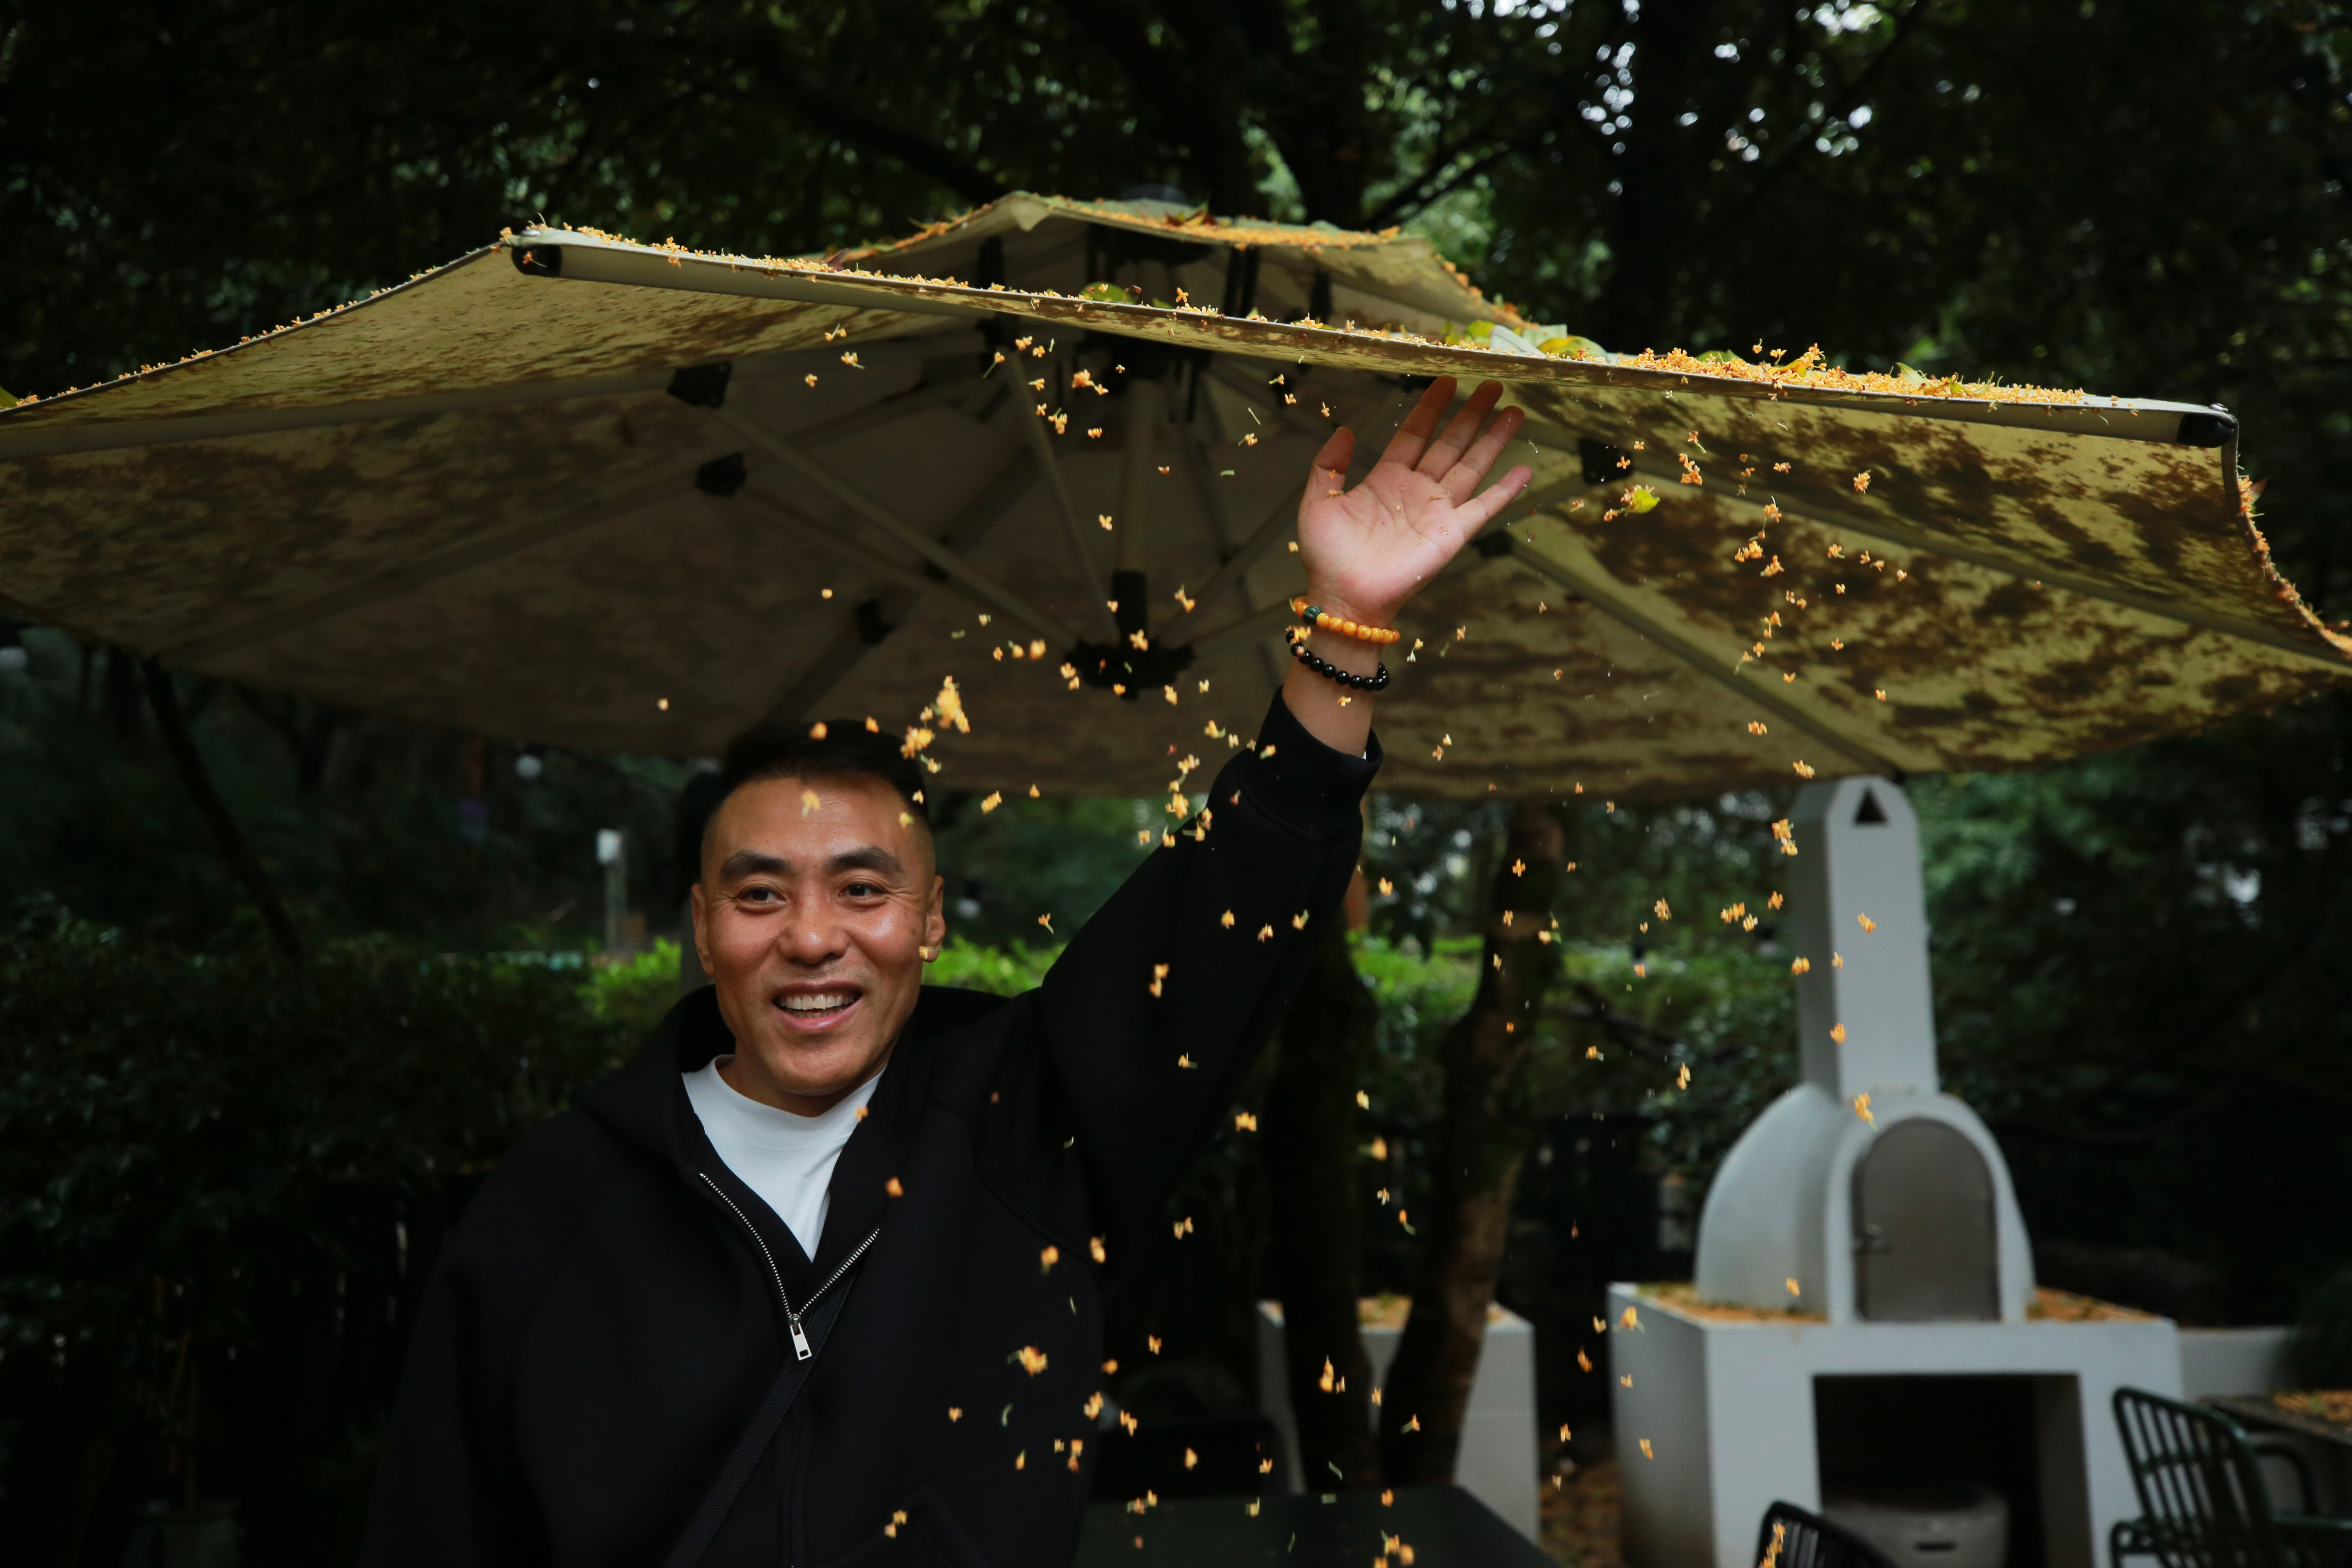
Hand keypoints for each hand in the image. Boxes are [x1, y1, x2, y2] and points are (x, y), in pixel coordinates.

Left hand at [1294, 377, 1532, 627]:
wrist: (1344, 597)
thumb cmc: (1328, 557)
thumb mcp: (1317, 503)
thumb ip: (1328, 465)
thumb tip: (1343, 429)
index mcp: (1386, 479)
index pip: (1413, 434)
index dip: (1430, 407)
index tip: (1446, 381)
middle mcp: (1417, 490)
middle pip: (1450, 443)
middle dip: (1471, 414)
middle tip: (1492, 386)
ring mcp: (1437, 511)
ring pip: (1472, 466)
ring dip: (1494, 439)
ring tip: (1514, 412)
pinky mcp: (1452, 534)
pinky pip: (1484, 507)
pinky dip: (1506, 490)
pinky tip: (1524, 470)